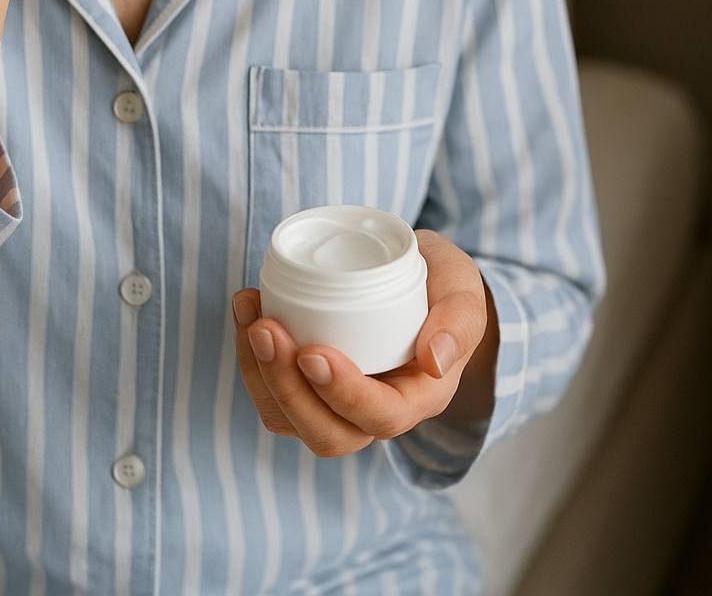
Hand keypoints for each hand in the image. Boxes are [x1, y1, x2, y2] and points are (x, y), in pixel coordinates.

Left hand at [232, 229, 495, 456]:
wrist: (419, 280)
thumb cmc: (443, 286)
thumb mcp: (464, 291)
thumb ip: (460, 320)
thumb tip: (435, 360)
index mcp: (418, 397)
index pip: (381, 417)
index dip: (343, 394)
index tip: (313, 351)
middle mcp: (375, 412)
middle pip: (326, 432)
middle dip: (287, 387)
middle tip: (267, 329)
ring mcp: (336, 403)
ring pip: (288, 418)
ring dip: (259, 372)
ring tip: (251, 313)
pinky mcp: (307, 384)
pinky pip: (271, 391)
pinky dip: (250, 354)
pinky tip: (248, 307)